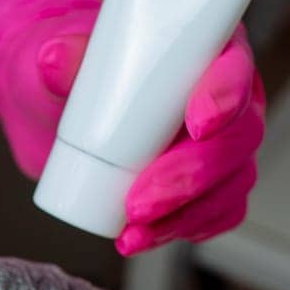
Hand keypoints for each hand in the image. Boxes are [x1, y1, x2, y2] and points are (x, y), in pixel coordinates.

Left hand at [0, 0, 265, 255]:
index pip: (234, 68)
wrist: (72, 115)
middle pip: (238, 137)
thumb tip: (52, 60)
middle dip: (191, 176)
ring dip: (184, 215)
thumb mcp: (69, 60)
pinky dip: (185, 231)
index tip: (197, 124)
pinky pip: (218, 214)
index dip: (224, 97)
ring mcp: (224, 147)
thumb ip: (67, 59)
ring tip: (134, 232)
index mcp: (209, 50)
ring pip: (231, 184)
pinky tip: (147, 238)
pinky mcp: (212, 187)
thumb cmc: (87, 76)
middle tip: (140, 201)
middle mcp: (227, 98)